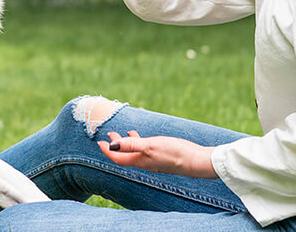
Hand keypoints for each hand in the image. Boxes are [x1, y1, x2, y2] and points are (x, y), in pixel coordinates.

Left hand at [97, 130, 217, 178]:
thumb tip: (112, 145)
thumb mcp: (150, 145)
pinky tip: (146, 138)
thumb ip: (131, 144)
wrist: (195, 161)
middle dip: (116, 145)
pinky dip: (141, 144)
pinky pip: (146, 152)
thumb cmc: (173, 153)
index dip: (108, 151)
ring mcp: (154, 162)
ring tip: (126, 133)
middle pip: (125, 156)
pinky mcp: (163, 158)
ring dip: (128, 143)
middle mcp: (145, 163)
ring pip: (136, 153)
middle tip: (110, 133)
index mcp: (140, 161)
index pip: (118, 158)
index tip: (100, 142)